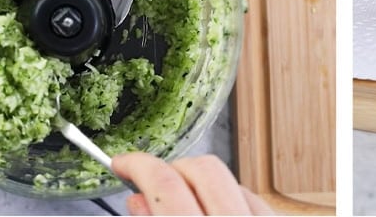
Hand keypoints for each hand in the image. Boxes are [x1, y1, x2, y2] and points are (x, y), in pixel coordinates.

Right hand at [112, 153, 274, 215]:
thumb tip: (139, 200)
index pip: (165, 184)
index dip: (137, 165)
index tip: (123, 163)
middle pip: (203, 168)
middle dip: (173, 170)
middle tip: (152, 186)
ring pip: (230, 180)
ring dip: (200, 186)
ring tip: (182, 208)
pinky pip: (253, 200)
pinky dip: (228, 201)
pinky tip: (213, 216)